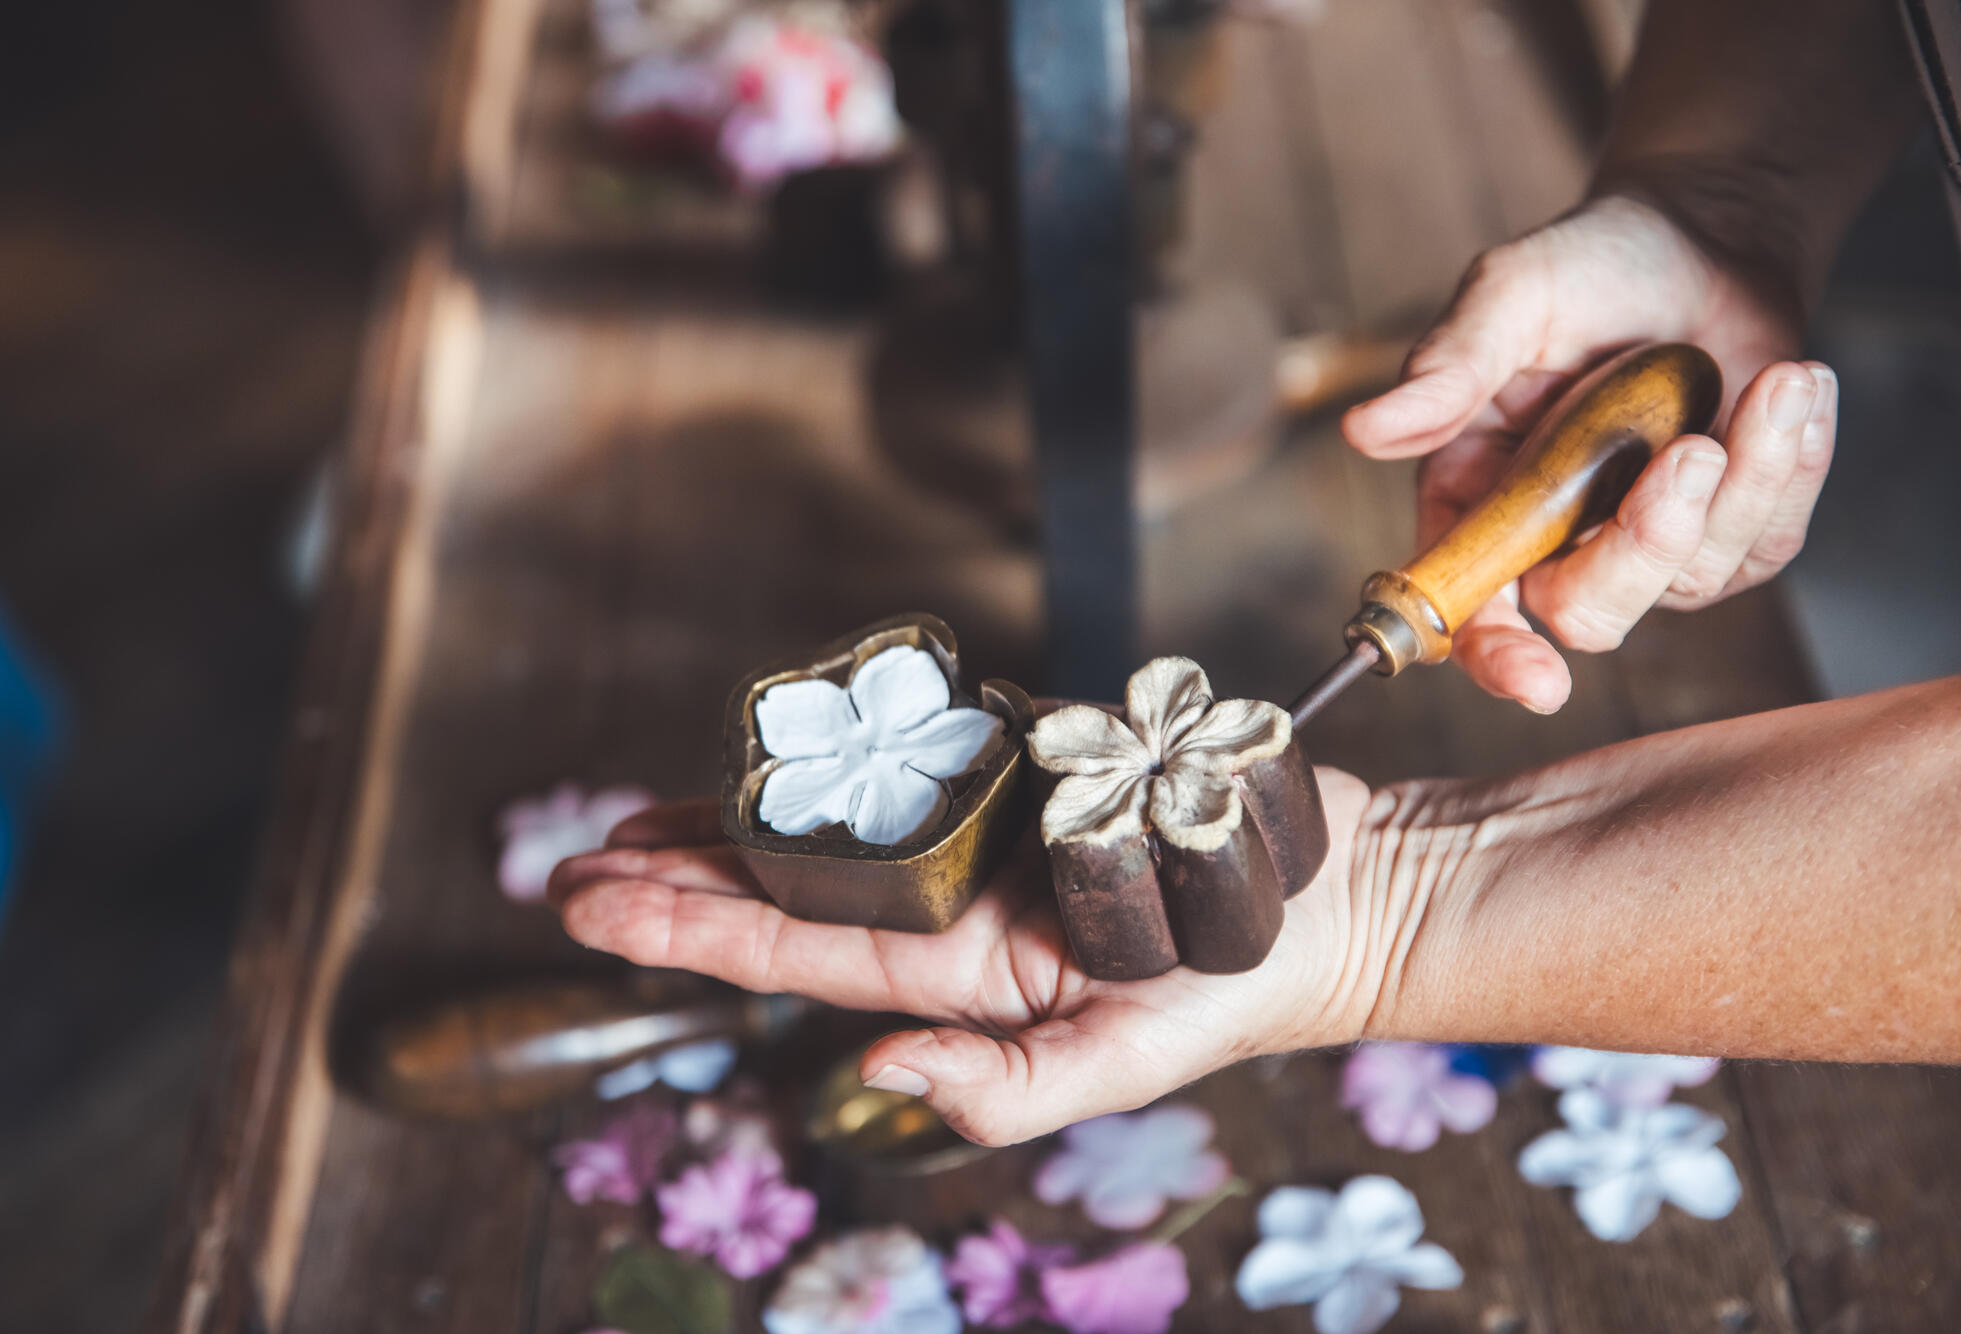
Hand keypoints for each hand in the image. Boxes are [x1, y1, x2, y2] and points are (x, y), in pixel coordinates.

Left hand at [553, 771, 1375, 1145]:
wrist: (1326, 898)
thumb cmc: (1229, 990)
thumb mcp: (1118, 1066)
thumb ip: (1000, 1087)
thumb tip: (871, 1075)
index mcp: (952, 974)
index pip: (789, 948)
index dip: (683, 924)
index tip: (588, 900)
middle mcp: (948, 906)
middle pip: (784, 888)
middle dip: (672, 878)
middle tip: (570, 862)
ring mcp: (982, 837)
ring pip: (828, 823)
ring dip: (730, 819)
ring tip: (635, 818)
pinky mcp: (1025, 769)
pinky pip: (914, 755)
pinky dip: (841, 751)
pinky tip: (784, 746)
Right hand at [1342, 195, 1838, 712]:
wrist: (1704, 238)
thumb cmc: (1591, 265)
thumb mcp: (1512, 297)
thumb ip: (1448, 368)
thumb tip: (1365, 430)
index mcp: (1476, 499)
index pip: (1468, 610)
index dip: (1496, 654)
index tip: (1536, 680)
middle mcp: (1553, 540)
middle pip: (1590, 614)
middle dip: (1648, 545)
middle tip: (1693, 450)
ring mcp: (1645, 543)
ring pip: (1690, 580)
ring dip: (1746, 481)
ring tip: (1776, 383)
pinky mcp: (1730, 531)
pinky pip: (1767, 543)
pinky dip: (1794, 468)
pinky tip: (1793, 392)